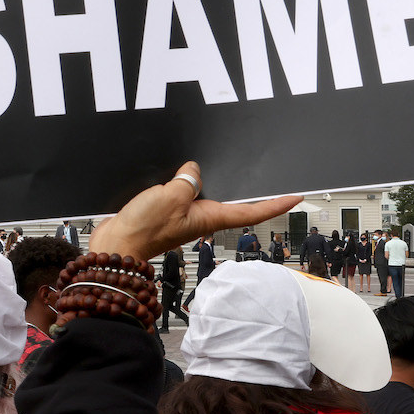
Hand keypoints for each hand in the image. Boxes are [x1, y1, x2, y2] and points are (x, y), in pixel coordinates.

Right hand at [88, 163, 300, 262]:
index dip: (276, 204)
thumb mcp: (171, 196)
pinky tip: (181, 174)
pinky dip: (185, 183)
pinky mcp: (166, 213)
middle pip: (232, 203)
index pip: (253, 212)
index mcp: (210, 217)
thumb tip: (194, 170)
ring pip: (205, 195)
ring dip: (213, 183)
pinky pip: (182, 195)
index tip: (296, 196)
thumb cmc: (144, 230)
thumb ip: (188, 180)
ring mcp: (184, 217)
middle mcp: (201, 218)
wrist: (116, 246)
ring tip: (225, 167)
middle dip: (249, 190)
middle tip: (268, 175)